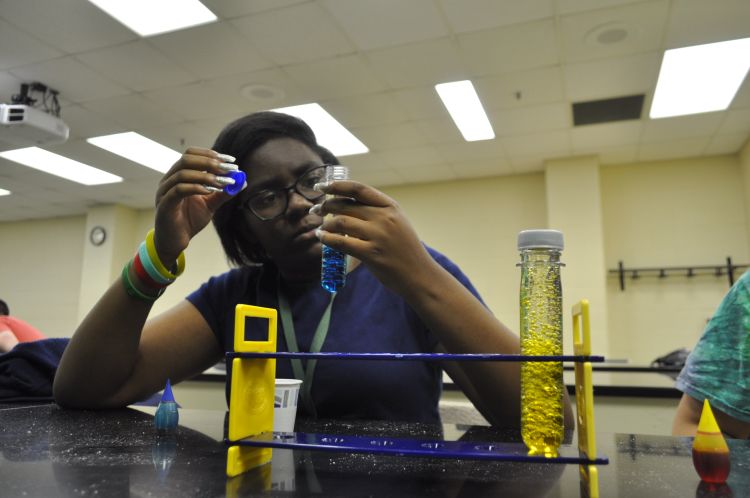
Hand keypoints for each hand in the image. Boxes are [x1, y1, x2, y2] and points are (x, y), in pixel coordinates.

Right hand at [153, 147, 236, 262]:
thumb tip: (241, 181)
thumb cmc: (189, 220)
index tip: (230, 160)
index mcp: (179, 176)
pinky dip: (196, 187)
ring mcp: (165, 191)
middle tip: (228, 169)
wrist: (175, 242)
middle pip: (186, 159)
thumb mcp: (210, 205)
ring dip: (206, 176)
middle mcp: (169, 180)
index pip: (191, 154)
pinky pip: (178, 190)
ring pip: (182, 174)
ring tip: (223, 182)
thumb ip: (223, 193)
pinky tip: (210, 191)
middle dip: (210, 162)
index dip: (211, 154)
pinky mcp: (164, 204)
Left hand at [315, 180, 437, 295]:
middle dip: (326, 206)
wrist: (419, 275)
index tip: (321, 187)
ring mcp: (378, 236)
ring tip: (320, 227)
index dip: (336, 186)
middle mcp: (384, 218)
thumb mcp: (397, 223)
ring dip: (325, 223)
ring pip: (340, 222)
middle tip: (316, 210)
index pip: (358, 189)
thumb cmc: (405, 249)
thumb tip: (344, 206)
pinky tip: (321, 237)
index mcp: (390, 207)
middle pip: (345, 205)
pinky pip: (341, 243)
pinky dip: (327, 238)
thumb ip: (376, 212)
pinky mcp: (371, 254)